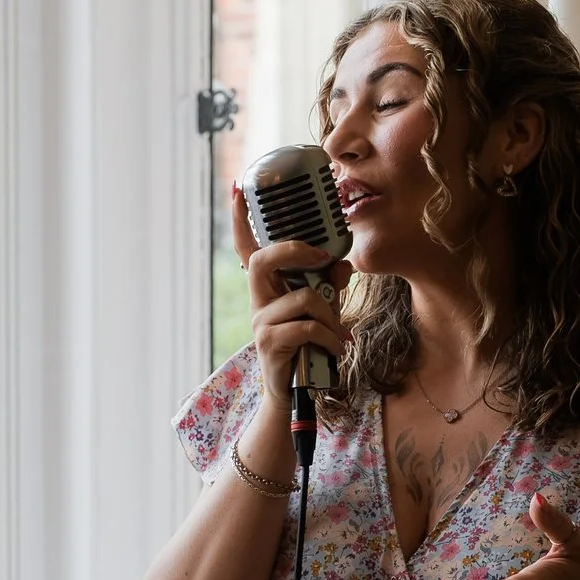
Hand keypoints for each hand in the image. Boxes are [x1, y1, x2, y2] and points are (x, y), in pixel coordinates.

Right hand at [230, 183, 347, 418]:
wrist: (293, 391)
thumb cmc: (306, 345)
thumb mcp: (321, 309)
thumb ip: (331, 283)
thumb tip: (342, 262)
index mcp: (266, 286)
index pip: (246, 246)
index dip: (240, 218)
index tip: (238, 188)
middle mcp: (257, 299)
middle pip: (265, 259)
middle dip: (298, 252)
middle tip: (326, 259)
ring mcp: (261, 321)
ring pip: (303, 298)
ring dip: (331, 315)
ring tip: (340, 334)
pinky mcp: (270, 343)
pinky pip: (308, 328)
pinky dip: (330, 337)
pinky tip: (338, 349)